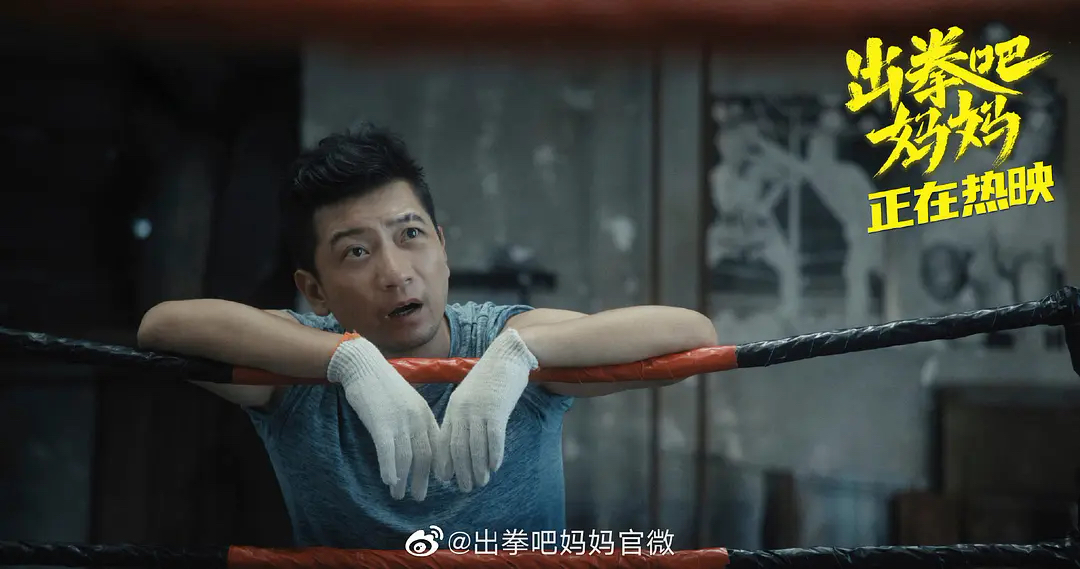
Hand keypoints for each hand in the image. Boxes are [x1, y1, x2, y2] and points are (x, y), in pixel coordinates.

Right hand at [327, 334, 442, 500]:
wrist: (364, 365)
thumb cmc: (384, 385)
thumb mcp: (407, 401)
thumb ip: (414, 421)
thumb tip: (417, 445)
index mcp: (425, 413)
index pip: (437, 445)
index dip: (437, 466)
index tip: (436, 481)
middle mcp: (416, 419)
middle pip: (425, 456)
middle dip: (421, 479)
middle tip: (418, 496)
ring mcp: (399, 421)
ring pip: (406, 458)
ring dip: (403, 480)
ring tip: (398, 494)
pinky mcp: (380, 423)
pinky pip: (387, 451)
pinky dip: (389, 468)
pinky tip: (388, 481)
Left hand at [434, 328, 536, 490]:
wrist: (508, 355)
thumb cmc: (491, 377)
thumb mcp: (471, 395)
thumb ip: (464, 415)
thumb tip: (463, 441)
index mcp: (454, 407)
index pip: (444, 439)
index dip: (443, 461)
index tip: (445, 478)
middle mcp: (463, 410)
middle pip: (458, 448)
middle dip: (460, 471)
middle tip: (465, 488)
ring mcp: (479, 410)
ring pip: (474, 447)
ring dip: (477, 469)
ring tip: (480, 483)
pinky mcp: (497, 409)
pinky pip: (493, 438)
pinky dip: (493, 455)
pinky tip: (494, 467)